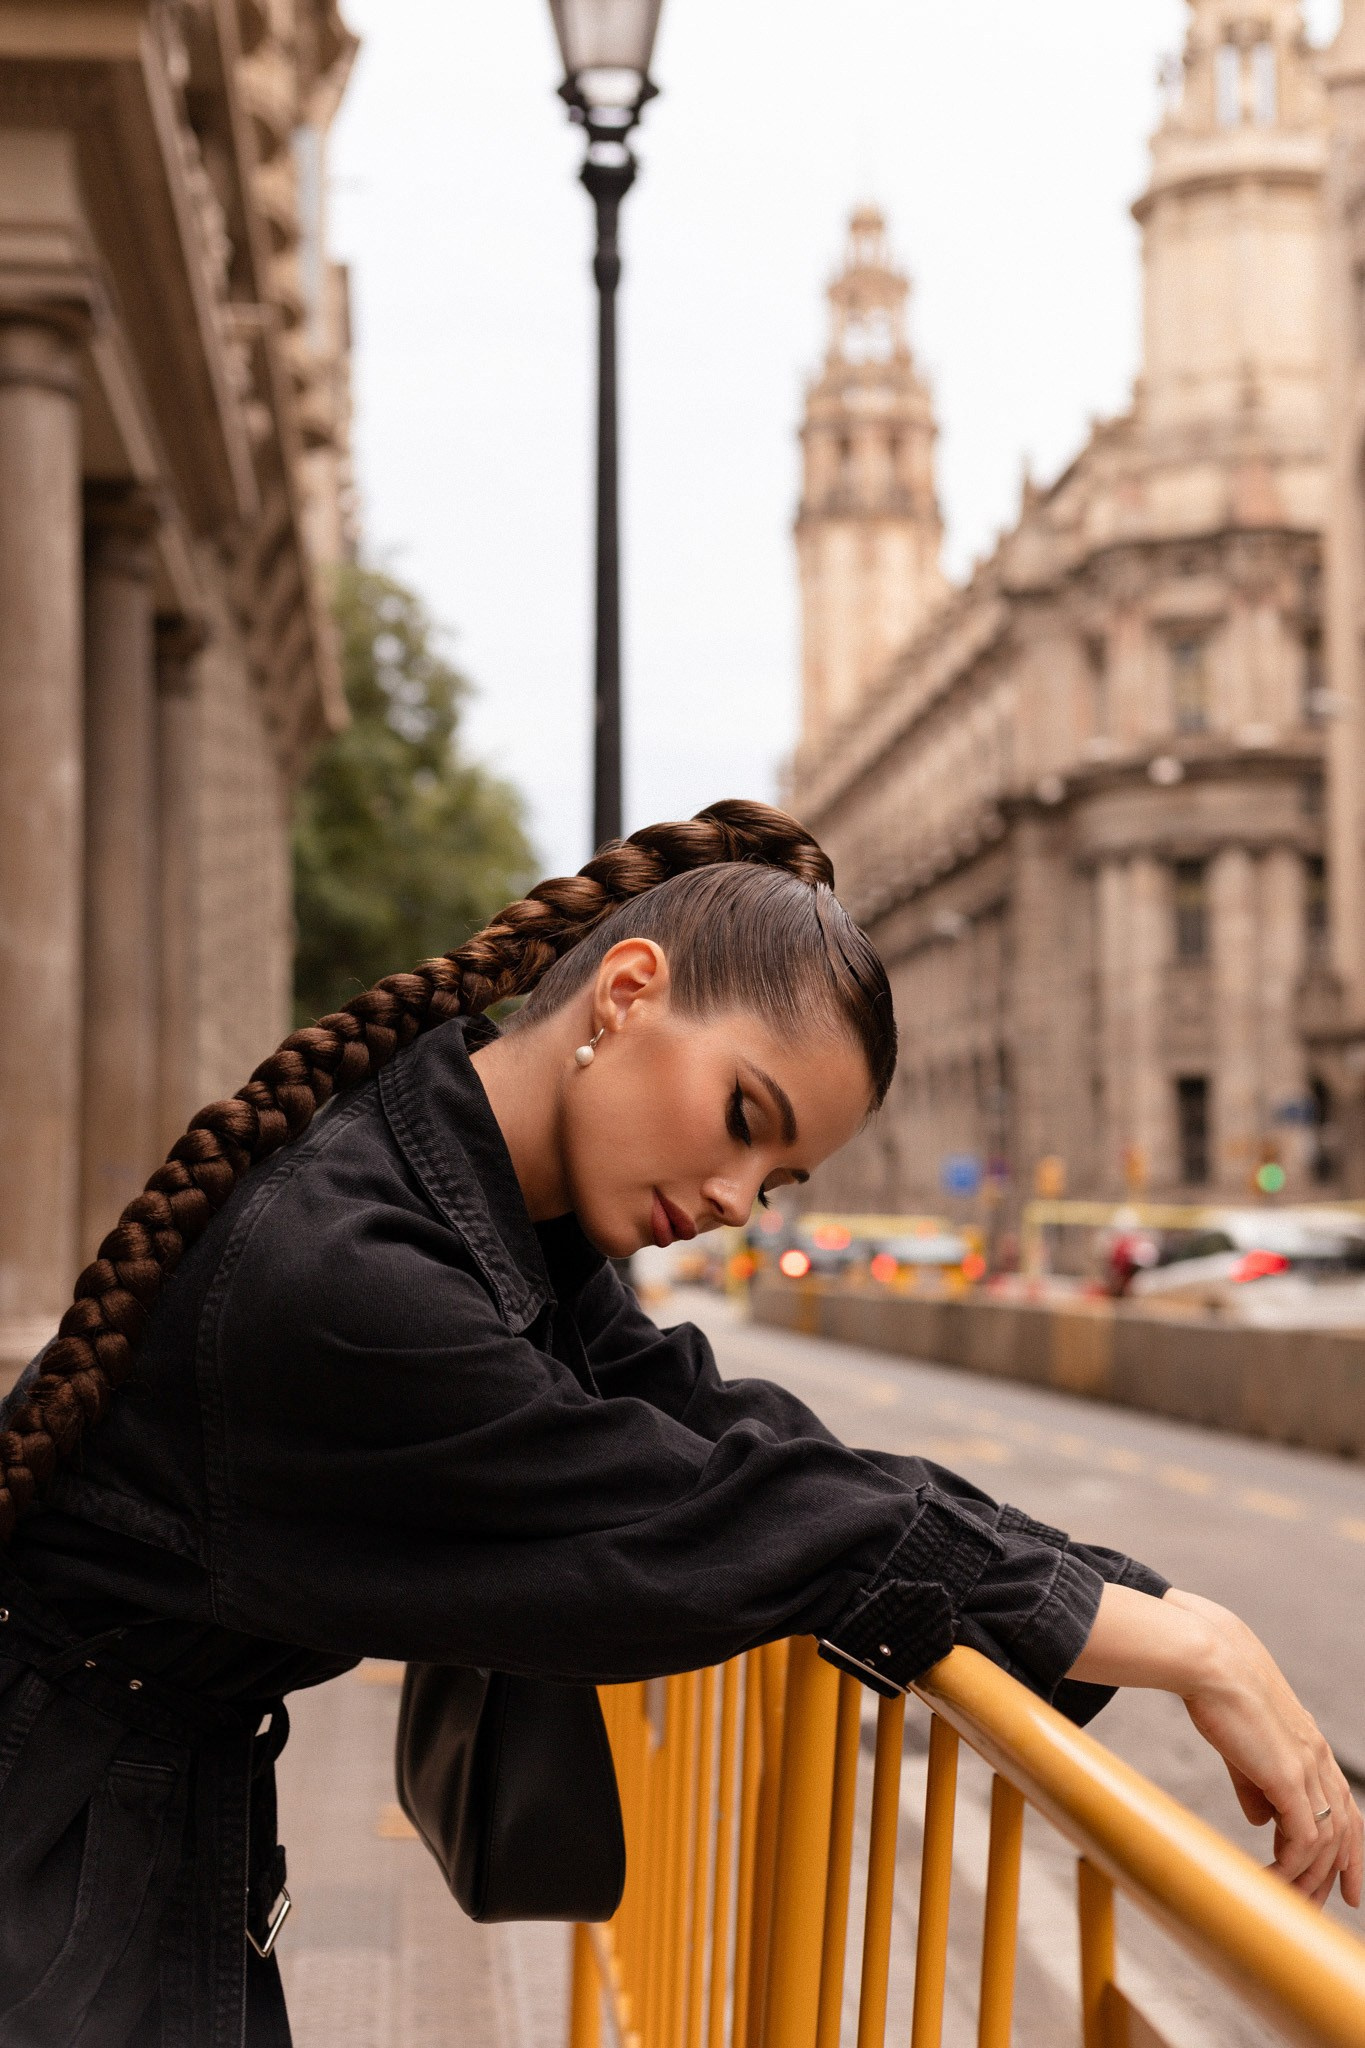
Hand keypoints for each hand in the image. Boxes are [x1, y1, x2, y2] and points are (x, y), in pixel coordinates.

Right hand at [1067, 1582, 1361, 1908]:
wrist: (1207, 1659)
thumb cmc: (1216, 1689)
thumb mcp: (1242, 1742)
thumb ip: (1255, 1782)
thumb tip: (1263, 1821)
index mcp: (1311, 1746)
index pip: (1346, 1809)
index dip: (1349, 1852)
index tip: (1345, 1888)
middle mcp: (1319, 1759)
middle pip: (1346, 1833)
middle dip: (1335, 1877)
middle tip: (1312, 1909)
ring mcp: (1308, 1767)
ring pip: (1327, 1842)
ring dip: (1308, 1878)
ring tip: (1283, 1901)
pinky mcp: (1289, 1776)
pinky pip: (1304, 1838)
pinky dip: (1292, 1865)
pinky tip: (1271, 1877)